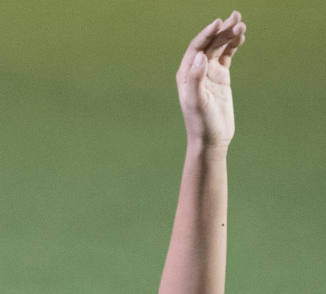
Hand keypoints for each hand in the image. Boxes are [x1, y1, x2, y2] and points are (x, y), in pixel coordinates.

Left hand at [177, 12, 245, 148]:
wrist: (211, 140)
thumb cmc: (201, 124)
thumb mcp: (197, 102)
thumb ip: (196, 79)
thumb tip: (199, 56)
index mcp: (186, 74)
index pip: (196, 47)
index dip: (207, 34)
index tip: (219, 22)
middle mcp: (196, 71)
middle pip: (210, 44)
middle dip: (222, 30)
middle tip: (237, 18)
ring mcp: (209, 73)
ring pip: (219, 47)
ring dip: (230, 35)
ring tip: (242, 26)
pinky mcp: (221, 77)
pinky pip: (227, 55)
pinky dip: (233, 45)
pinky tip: (241, 37)